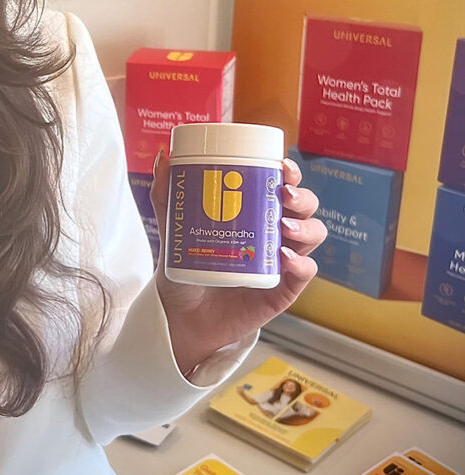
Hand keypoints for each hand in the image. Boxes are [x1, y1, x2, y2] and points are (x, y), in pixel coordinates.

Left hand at [150, 153, 326, 373]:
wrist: (180, 316)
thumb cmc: (184, 269)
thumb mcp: (173, 230)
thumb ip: (167, 197)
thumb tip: (162, 157)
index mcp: (256, 214)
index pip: (283, 187)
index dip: (291, 173)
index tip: (282, 165)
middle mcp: (274, 235)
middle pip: (305, 209)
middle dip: (302, 197)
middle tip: (283, 195)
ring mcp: (281, 263)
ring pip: (312, 236)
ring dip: (305, 227)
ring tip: (283, 227)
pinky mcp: (283, 291)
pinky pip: (304, 274)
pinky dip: (301, 264)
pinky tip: (285, 258)